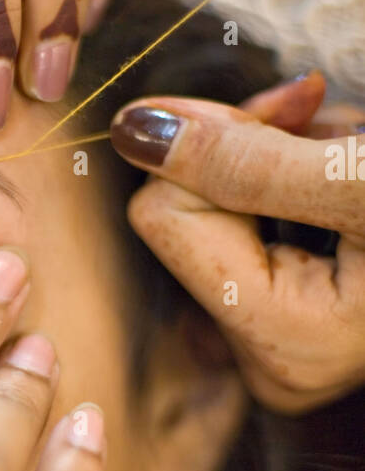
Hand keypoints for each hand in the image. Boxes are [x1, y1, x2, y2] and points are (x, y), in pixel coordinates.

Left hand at [109, 72, 364, 411]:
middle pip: (191, 214)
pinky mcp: (302, 318)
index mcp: (279, 344)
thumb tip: (129, 129)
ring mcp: (287, 344)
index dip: (220, 147)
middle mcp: (272, 362)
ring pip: (226, 207)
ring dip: (291, 154)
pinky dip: (304, 176)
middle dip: (262, 149)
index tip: (299, 108)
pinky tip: (349, 169)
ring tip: (357, 151)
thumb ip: (245, 160)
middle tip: (335, 125)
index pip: (164, 216)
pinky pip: (261, 226)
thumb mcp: (360, 178)